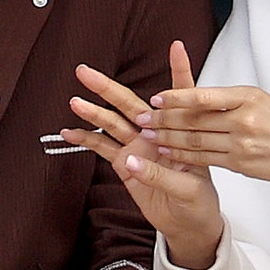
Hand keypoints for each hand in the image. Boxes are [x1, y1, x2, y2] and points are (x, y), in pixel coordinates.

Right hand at [62, 43, 224, 269]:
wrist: (189, 224)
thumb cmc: (199, 201)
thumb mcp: (189, 189)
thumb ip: (161, 174)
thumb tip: (128, 161)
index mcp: (181, 132)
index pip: (182, 96)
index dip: (179, 70)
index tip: (176, 46)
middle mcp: (158, 133)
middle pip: (131, 104)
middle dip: (108, 88)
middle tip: (85, 72)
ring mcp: (139, 147)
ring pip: (113, 123)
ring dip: (94, 112)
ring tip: (75, 100)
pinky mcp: (125, 165)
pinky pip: (103, 148)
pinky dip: (86, 139)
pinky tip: (69, 132)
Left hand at [132, 58, 269, 193]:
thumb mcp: (260, 99)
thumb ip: (229, 99)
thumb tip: (196, 97)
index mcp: (247, 97)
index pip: (203, 97)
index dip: (176, 99)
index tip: (156, 99)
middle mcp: (243, 120)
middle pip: (194, 120)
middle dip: (164, 120)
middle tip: (143, 119)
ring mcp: (242, 144)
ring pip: (196, 141)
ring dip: (168, 139)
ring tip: (149, 136)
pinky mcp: (241, 164)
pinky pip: (206, 159)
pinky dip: (184, 156)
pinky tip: (170, 153)